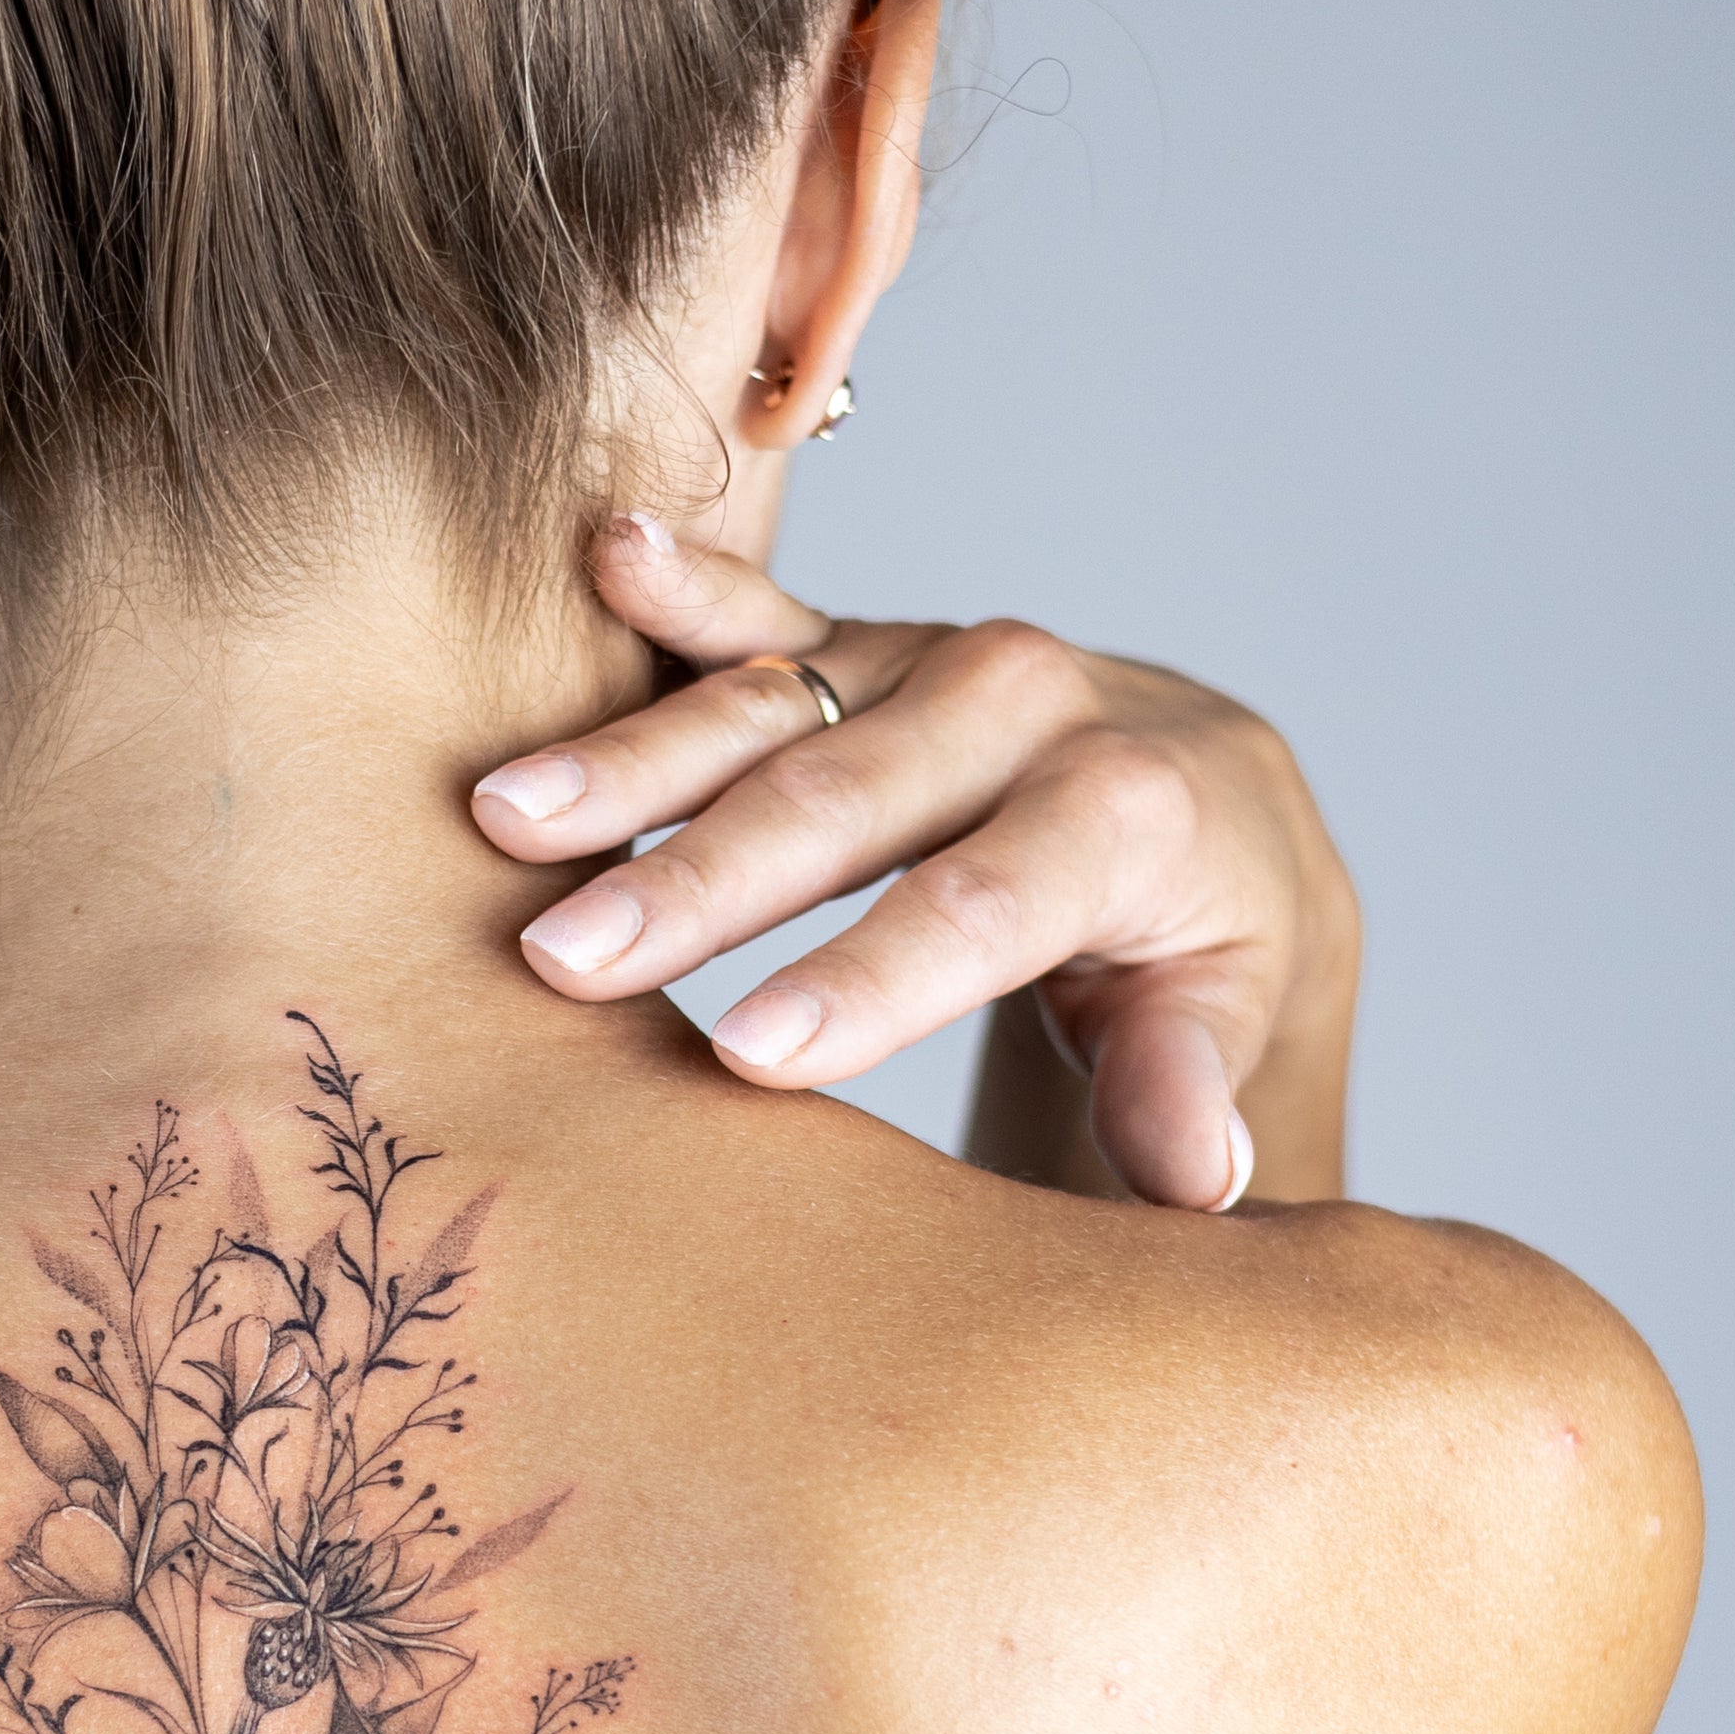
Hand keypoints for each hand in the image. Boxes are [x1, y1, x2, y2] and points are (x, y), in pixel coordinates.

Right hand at [471, 521, 1360, 1210]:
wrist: (1206, 788)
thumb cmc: (1201, 933)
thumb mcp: (1227, 1011)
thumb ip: (1193, 1085)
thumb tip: (1200, 1182)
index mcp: (1127, 810)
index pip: (977, 906)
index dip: (867, 981)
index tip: (749, 1058)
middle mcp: (1029, 704)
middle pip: (844, 801)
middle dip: (701, 881)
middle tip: (568, 956)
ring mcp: (933, 660)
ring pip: (771, 712)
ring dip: (631, 765)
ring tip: (507, 818)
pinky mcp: (864, 644)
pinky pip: (767, 614)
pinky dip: (686, 587)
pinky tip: (608, 551)